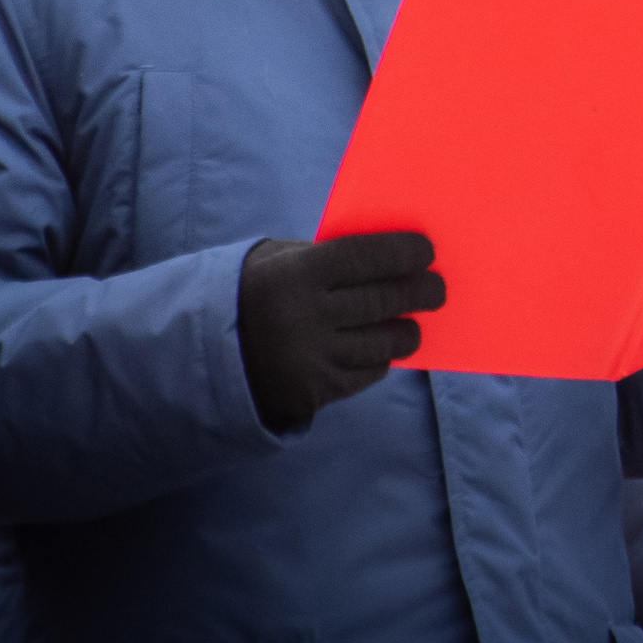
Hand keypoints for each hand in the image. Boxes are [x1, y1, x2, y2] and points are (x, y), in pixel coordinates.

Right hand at [237, 232, 444, 432]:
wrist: (205, 355)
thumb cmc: (255, 293)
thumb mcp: (277, 260)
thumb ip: (326, 254)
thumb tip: (391, 254)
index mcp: (297, 274)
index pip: (367, 256)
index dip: (404, 252)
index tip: (427, 251)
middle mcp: (307, 316)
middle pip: (384, 300)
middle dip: (421, 292)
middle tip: (438, 289)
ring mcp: (313, 357)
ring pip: (384, 342)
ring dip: (407, 331)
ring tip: (412, 324)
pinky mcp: (316, 391)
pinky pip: (367, 372)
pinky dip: (380, 360)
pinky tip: (381, 350)